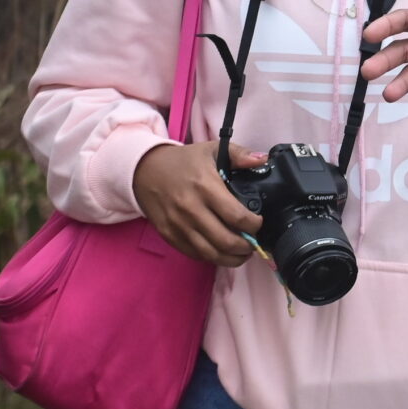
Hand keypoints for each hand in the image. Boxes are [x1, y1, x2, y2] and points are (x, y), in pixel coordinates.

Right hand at [133, 138, 263, 264]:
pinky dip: (211, 257)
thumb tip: (263, 159)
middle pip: (225, 241)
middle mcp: (191, 209)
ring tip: (242, 254)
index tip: (259, 223)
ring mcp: (178, 224)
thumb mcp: (212, 150)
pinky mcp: (168, 234)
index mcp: (206, 187)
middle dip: (246, 247)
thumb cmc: (183, 161)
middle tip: (254, 243)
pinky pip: (193, 253)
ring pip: (209, 253)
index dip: (254, 225)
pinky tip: (221, 252)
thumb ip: (240, 154)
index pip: (237, 217)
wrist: (145, 170)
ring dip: (231, 258)